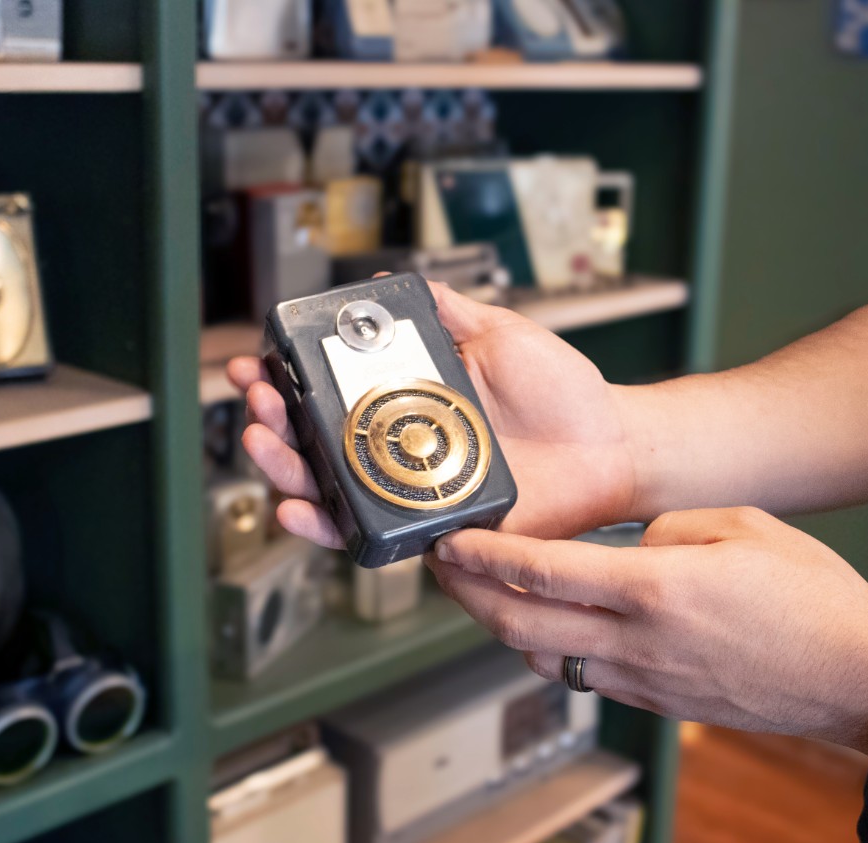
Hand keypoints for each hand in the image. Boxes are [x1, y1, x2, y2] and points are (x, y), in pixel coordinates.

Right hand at [227, 281, 637, 547]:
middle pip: (313, 442)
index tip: (259, 362)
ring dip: (284, 467)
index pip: (329, 394)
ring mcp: (410, 491)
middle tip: (257, 398)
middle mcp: (398, 449)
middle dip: (272, 421)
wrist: (609, 445)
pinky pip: (367, 534)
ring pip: (326, 488)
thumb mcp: (500, 334)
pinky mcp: (430, 529)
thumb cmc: (562, 394)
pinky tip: (299, 507)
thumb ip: (447, 312)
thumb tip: (387, 283)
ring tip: (263, 441)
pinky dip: (326, 526)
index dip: (286, 381)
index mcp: (407, 403)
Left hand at [428, 506, 867, 753]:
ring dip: (503, 627)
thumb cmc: (813, 597)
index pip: (542, 571)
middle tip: (445, 568)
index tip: (451, 541)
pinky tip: (550, 626)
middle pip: (521, 626)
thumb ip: (668, 527)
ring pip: (544, 659)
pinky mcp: (657, 703)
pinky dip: (550, 650)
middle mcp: (639, 641)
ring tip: (486, 594)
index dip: (485, 555)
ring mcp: (645, 680)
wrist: (857, 676)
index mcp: (656, 588)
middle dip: (470, 596)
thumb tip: (627, 542)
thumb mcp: (741, 526)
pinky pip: (583, 678)